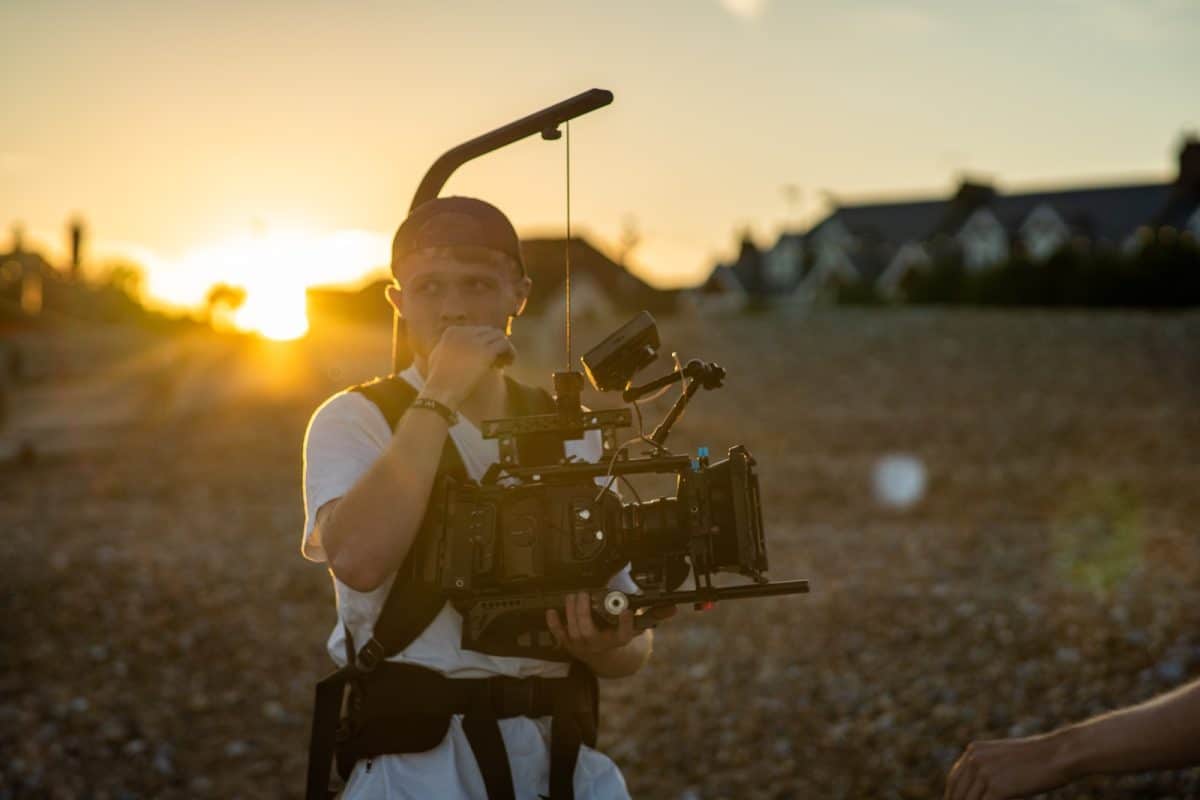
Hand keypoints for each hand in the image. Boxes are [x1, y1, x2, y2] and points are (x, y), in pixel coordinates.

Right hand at [422, 325, 515, 409]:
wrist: (441, 391)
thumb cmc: (438, 379)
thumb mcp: (437, 356)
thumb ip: (448, 346)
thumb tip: (456, 346)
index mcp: (453, 331)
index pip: (477, 330)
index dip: (484, 342)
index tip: (487, 355)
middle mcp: (464, 332)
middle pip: (489, 331)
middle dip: (495, 344)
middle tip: (499, 359)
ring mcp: (475, 341)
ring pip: (499, 336)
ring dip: (504, 348)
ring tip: (505, 362)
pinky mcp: (485, 352)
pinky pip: (505, 345)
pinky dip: (509, 353)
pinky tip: (508, 364)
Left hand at [545, 592, 675, 661]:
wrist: (604, 657)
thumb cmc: (619, 636)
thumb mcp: (638, 627)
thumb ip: (654, 615)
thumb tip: (673, 607)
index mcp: (618, 640)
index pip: (624, 634)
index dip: (626, 624)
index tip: (628, 611)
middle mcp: (600, 645)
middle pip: (589, 632)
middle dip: (584, 613)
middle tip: (584, 594)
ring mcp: (583, 646)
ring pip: (574, 632)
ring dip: (571, 613)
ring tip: (573, 596)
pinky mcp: (569, 644)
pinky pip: (559, 636)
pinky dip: (554, 624)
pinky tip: (551, 611)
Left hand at [945, 734, 1069, 799]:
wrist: (1058, 755)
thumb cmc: (1037, 759)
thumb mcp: (1004, 757)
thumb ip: (987, 767)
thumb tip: (980, 788)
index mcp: (974, 750)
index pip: (955, 778)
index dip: (953, 795)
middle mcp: (974, 759)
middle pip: (957, 791)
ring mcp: (984, 773)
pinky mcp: (997, 788)